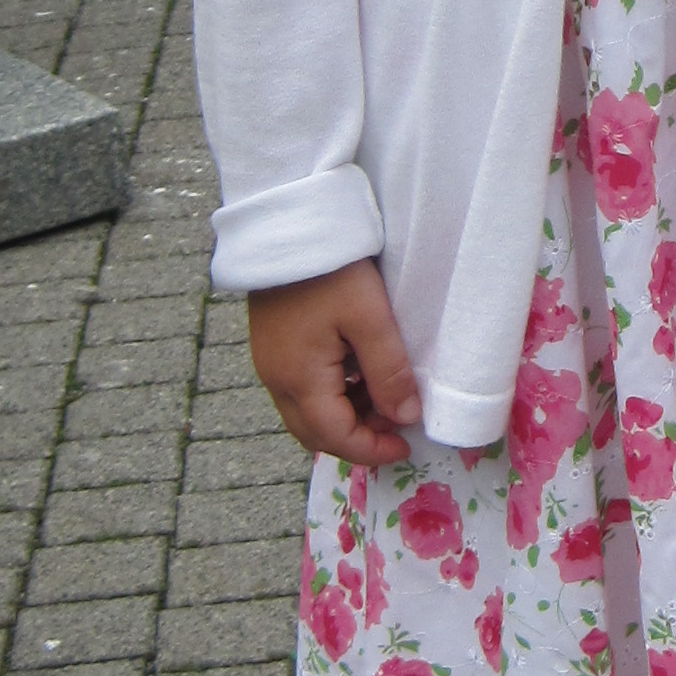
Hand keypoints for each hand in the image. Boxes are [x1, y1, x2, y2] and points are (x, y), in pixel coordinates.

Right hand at [249, 260, 423, 466]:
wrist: (288, 226)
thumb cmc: (332, 270)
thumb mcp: (370, 319)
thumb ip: (389, 372)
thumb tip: (406, 417)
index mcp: (299, 379)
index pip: (335, 437)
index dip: (371, 450)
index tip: (406, 447)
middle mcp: (276, 380)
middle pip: (314, 433)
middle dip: (356, 439)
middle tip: (396, 426)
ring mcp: (269, 364)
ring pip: (305, 414)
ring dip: (343, 418)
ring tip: (383, 397)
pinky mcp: (271, 347)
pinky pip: (300, 391)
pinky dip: (330, 398)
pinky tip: (357, 375)